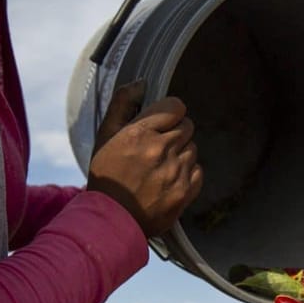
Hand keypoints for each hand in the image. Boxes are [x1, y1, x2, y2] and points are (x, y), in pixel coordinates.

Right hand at [87, 80, 202, 236]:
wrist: (110, 219)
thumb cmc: (106, 175)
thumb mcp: (105, 135)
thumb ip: (122, 103)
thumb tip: (142, 83)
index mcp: (140, 132)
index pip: (176, 107)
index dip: (170, 113)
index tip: (162, 122)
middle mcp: (160, 150)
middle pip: (187, 126)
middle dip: (175, 133)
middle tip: (157, 147)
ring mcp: (174, 172)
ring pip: (192, 149)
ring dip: (180, 154)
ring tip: (160, 167)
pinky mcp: (184, 192)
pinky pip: (198, 171)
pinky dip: (187, 174)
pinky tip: (168, 180)